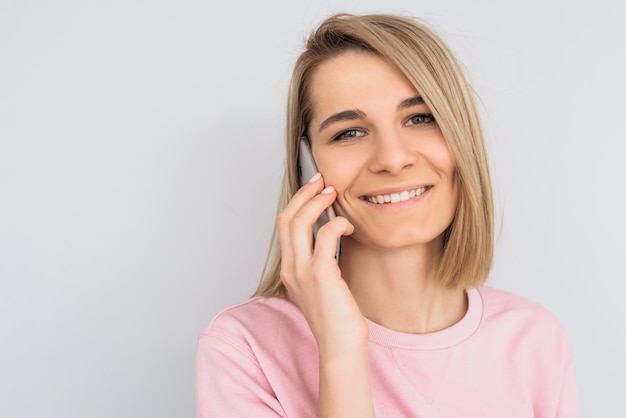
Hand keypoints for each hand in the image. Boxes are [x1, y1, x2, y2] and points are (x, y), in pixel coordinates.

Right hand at [277, 173, 368, 353]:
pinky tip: (348, 225)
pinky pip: (325, 236)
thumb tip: (330, 235)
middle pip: (286, 218)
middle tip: (322, 182)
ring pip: (298, 222)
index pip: (283, 226)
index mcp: (289, 270)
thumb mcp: (321, 286)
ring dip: (316, 202)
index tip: (313, 189)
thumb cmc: (336, 318)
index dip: (297, 202)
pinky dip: (336, 223)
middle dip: (303, 194)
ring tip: (333, 193)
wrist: (340, 346)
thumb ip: (319, 262)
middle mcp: (290, 268)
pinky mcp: (321, 275)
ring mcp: (302, 271)